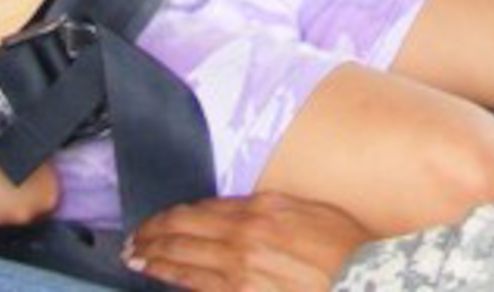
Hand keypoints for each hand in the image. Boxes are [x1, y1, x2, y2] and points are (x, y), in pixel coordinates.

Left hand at [124, 193, 367, 289]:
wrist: (362, 280)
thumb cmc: (343, 248)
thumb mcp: (307, 212)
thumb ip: (269, 210)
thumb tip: (236, 214)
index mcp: (260, 209)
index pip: (198, 210)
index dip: (169, 216)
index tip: (153, 221)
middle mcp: (243, 236)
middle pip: (182, 232)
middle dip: (152, 237)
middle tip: (132, 241)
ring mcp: (240, 270)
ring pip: (183, 261)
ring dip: (154, 258)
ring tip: (136, 258)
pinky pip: (198, 287)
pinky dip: (176, 279)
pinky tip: (162, 276)